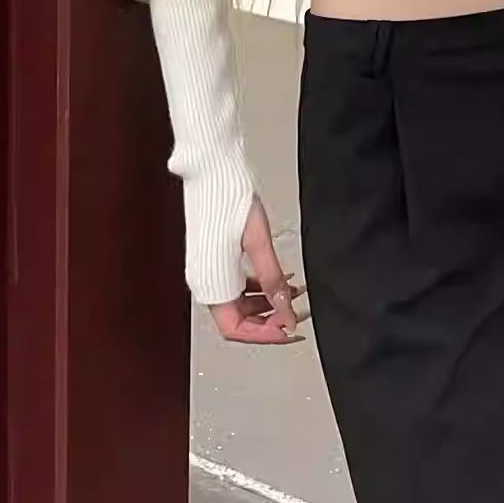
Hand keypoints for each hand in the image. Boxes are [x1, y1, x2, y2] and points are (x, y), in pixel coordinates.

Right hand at [208, 196, 307, 344]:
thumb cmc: (229, 197)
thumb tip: (286, 311)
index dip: (265, 335)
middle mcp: (204, 281)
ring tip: (295, 293)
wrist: (211, 168)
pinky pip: (237, 285)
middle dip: (271, 319)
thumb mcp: (258, 240)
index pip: (236, 329)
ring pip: (240, 303)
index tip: (291, 330)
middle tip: (299, 312)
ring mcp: (208, 269)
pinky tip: (279, 278)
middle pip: (238, 319)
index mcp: (210, 283)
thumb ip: (272, 278)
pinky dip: (259, 287)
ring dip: (267, 303)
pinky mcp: (213, 257)